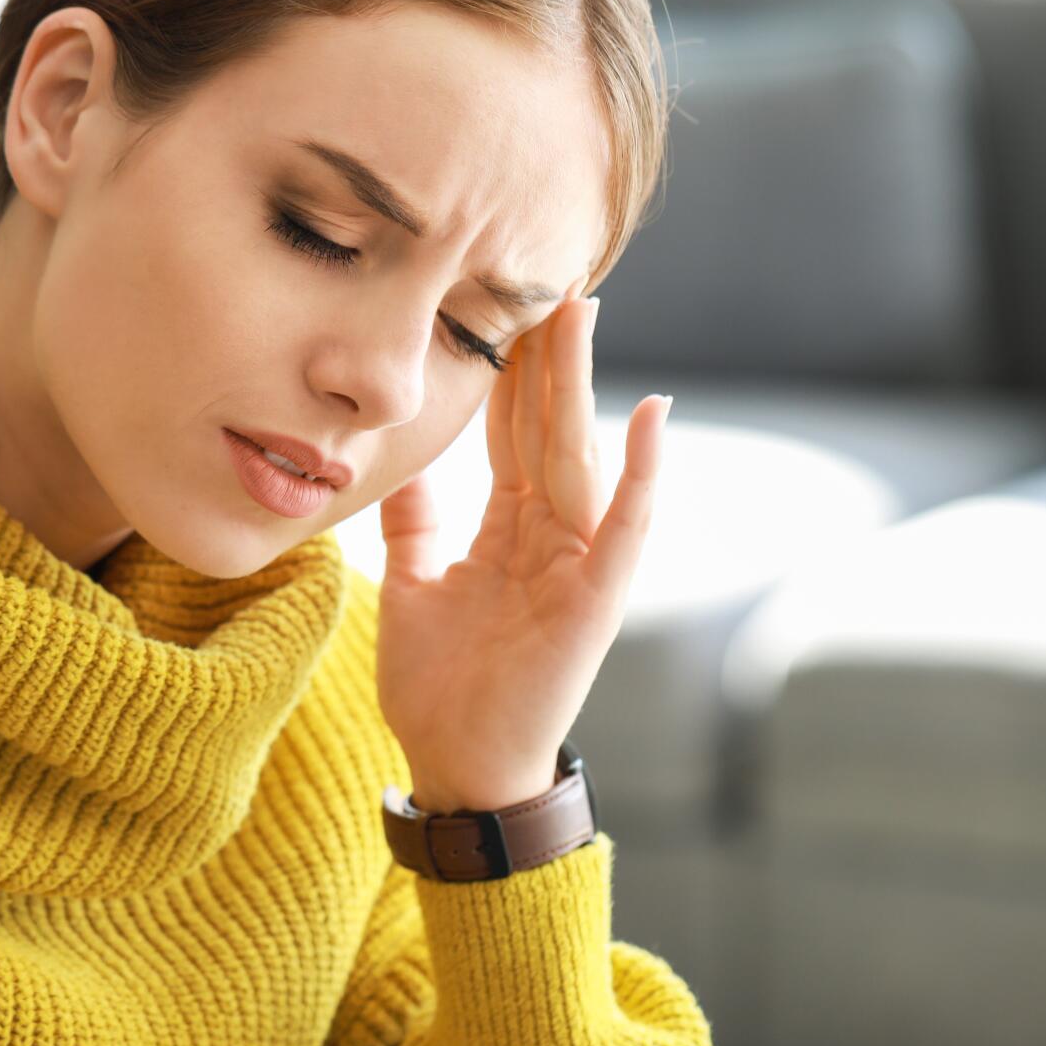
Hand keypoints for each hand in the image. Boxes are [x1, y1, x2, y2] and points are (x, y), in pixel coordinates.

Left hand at [375, 287, 671, 813]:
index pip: (510, 431)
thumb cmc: (438, 686)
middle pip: (547, 427)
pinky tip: (649, 417)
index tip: (505, 303)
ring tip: (584, 315)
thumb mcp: (411, 585)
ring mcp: (577, 564)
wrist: (457, 767)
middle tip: (550, 278)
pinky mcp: (596, 601)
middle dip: (548, 355)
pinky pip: (622, 527)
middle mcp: (549, 535)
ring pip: (580, 456)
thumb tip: (396, 459)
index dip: (508, 369)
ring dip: (583, 386)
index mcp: (507, 529)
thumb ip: (414, 522)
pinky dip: (639, 473)